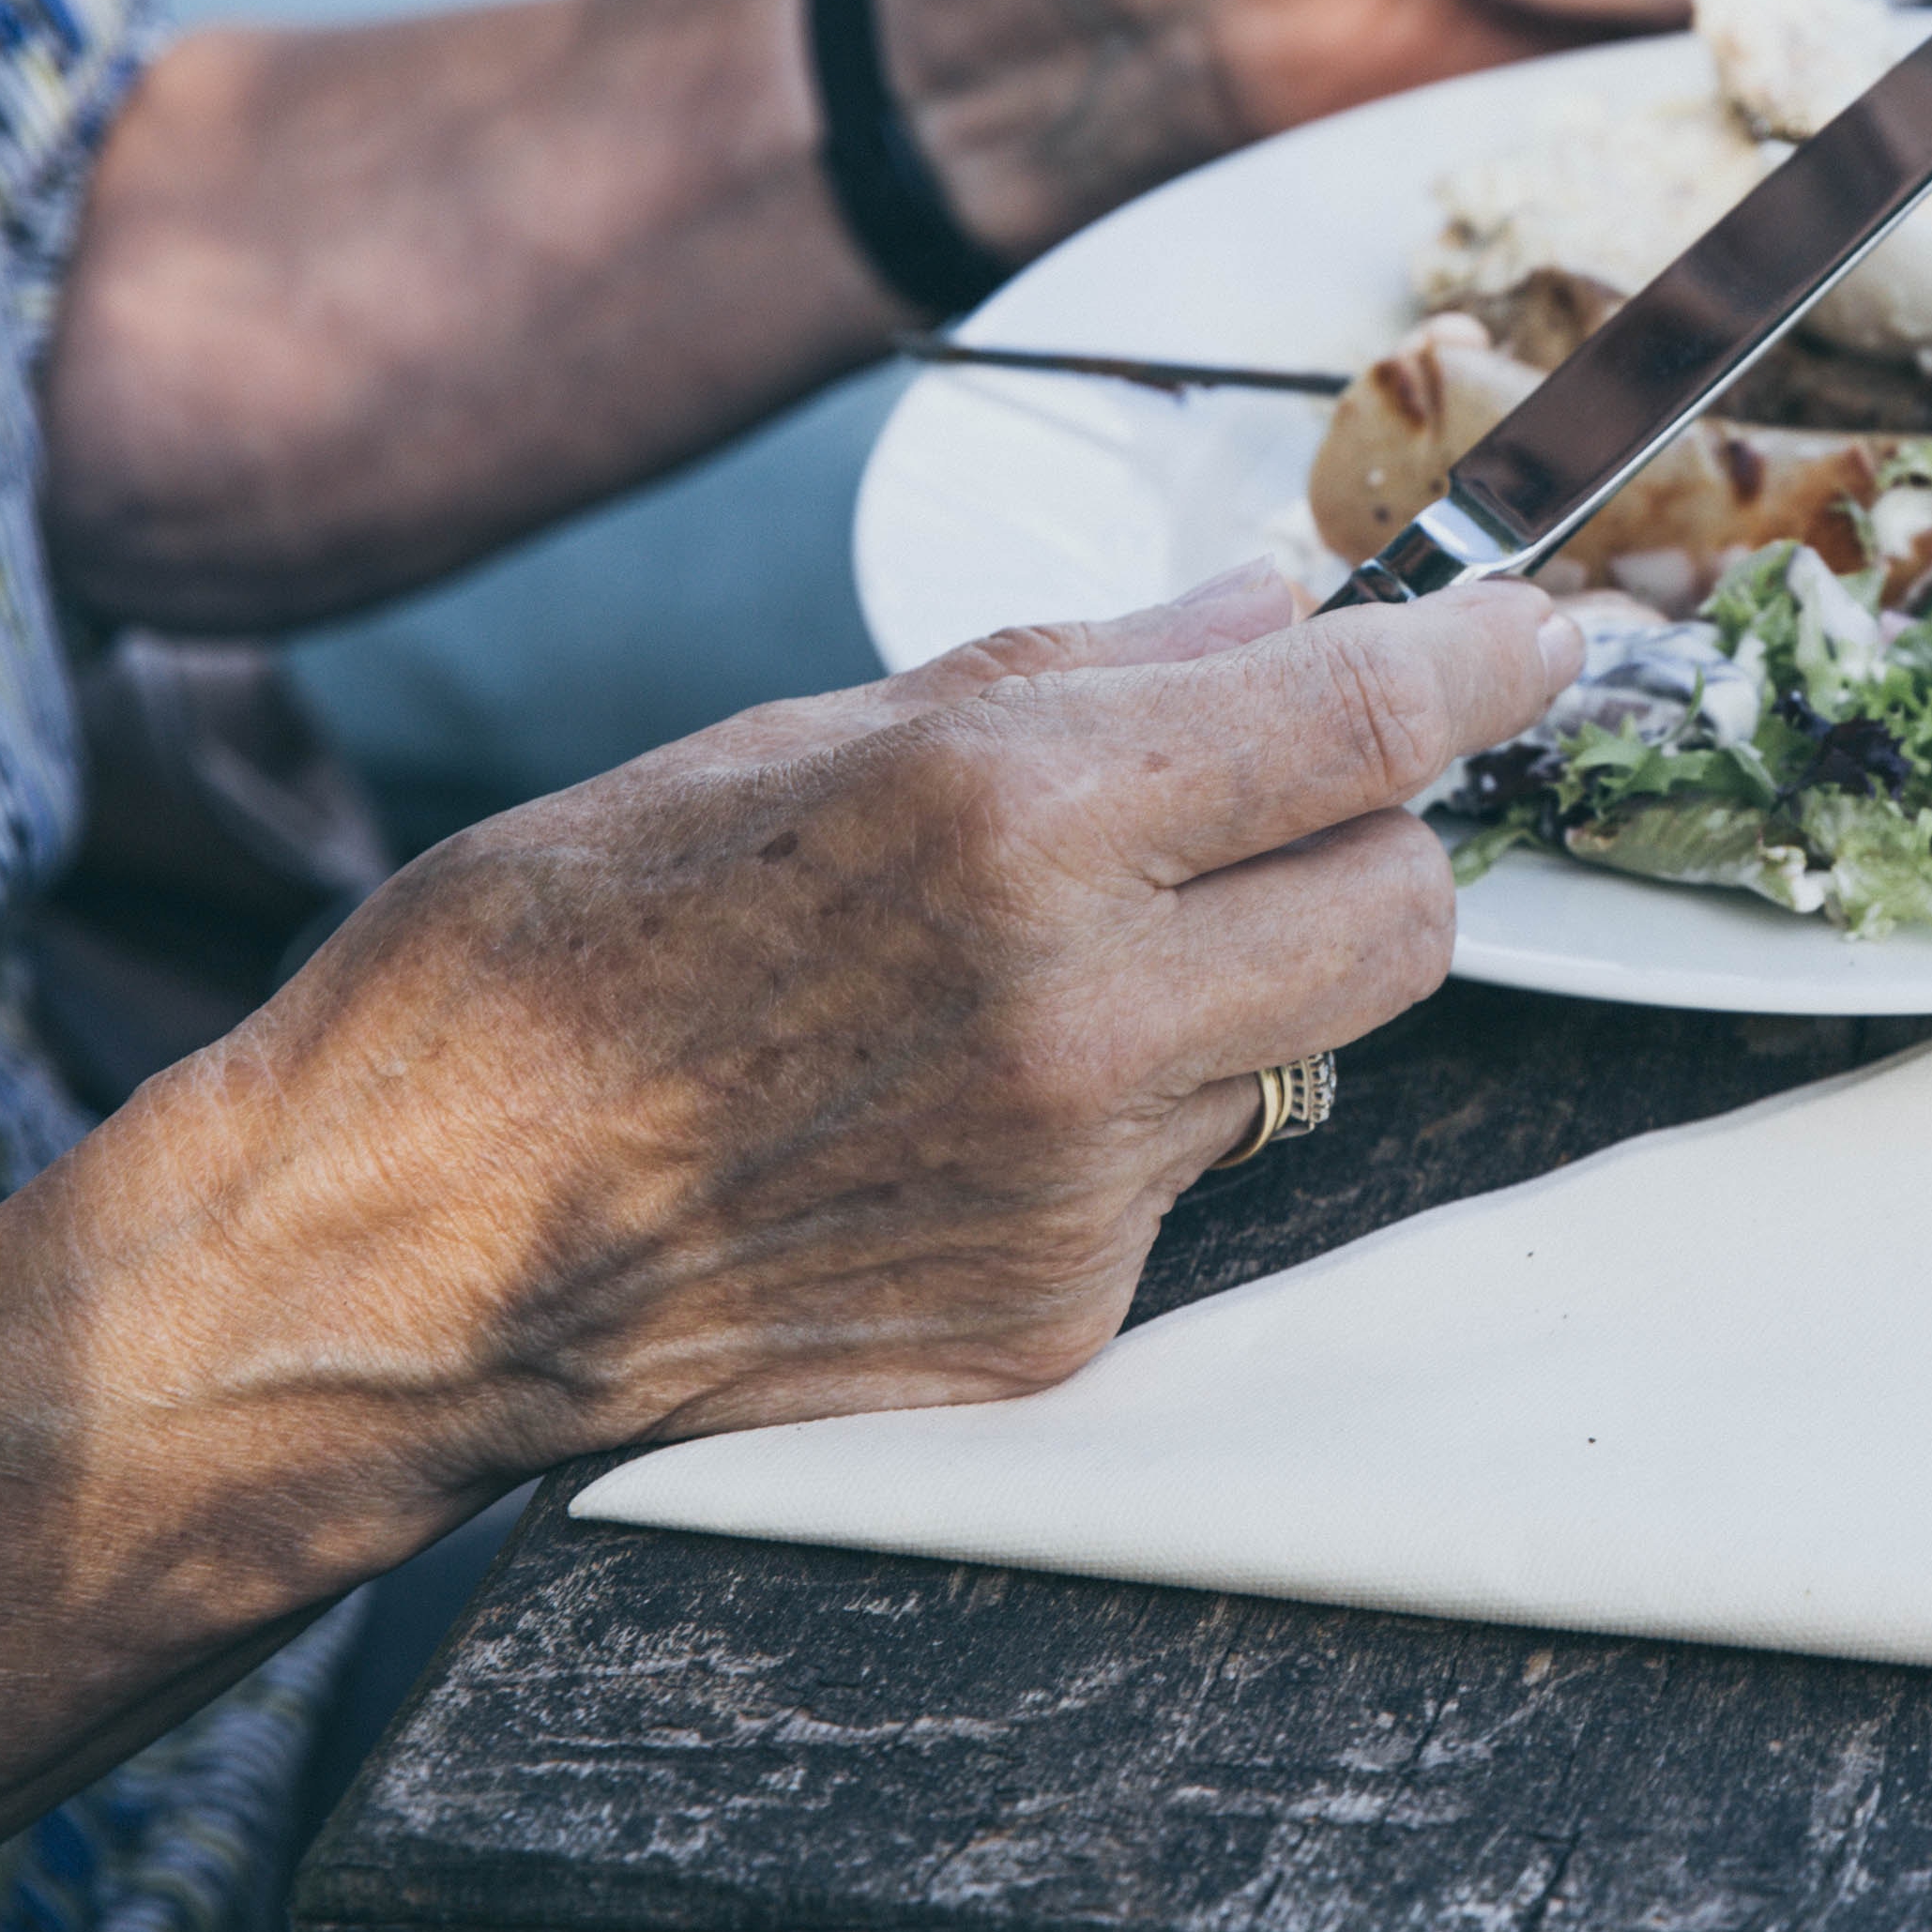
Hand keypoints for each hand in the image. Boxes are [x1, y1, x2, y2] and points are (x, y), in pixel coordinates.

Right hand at [141, 565, 1579, 1499]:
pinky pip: (1186, 1179)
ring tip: (1022, 974)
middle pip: (1404, 912)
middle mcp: (1074, 1008)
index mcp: (1000, 818)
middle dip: (1374, 842)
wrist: (390, 1252)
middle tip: (1271, 809)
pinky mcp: (1056, 1320)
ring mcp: (1078, 1186)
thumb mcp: (784, 739)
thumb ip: (1067, 681)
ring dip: (1231, 988)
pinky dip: (1122, 1119)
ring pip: (1304, 1053)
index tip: (1541, 637)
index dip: (1479, 668)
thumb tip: (1267, 611)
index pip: (1357, 723)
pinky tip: (950, 1105)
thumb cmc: (546, 957)